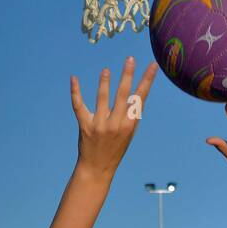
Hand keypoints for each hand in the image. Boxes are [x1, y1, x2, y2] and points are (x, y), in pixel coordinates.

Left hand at [71, 57, 157, 180]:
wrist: (98, 168)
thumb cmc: (115, 148)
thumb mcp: (128, 132)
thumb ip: (131, 114)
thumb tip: (135, 93)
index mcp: (130, 124)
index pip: (141, 97)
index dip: (147, 80)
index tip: (153, 65)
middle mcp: (116, 124)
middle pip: (123, 95)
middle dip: (127, 75)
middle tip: (130, 59)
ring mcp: (100, 125)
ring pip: (102, 99)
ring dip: (104, 83)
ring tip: (106, 70)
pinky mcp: (85, 126)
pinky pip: (79, 106)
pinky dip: (75, 92)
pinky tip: (74, 79)